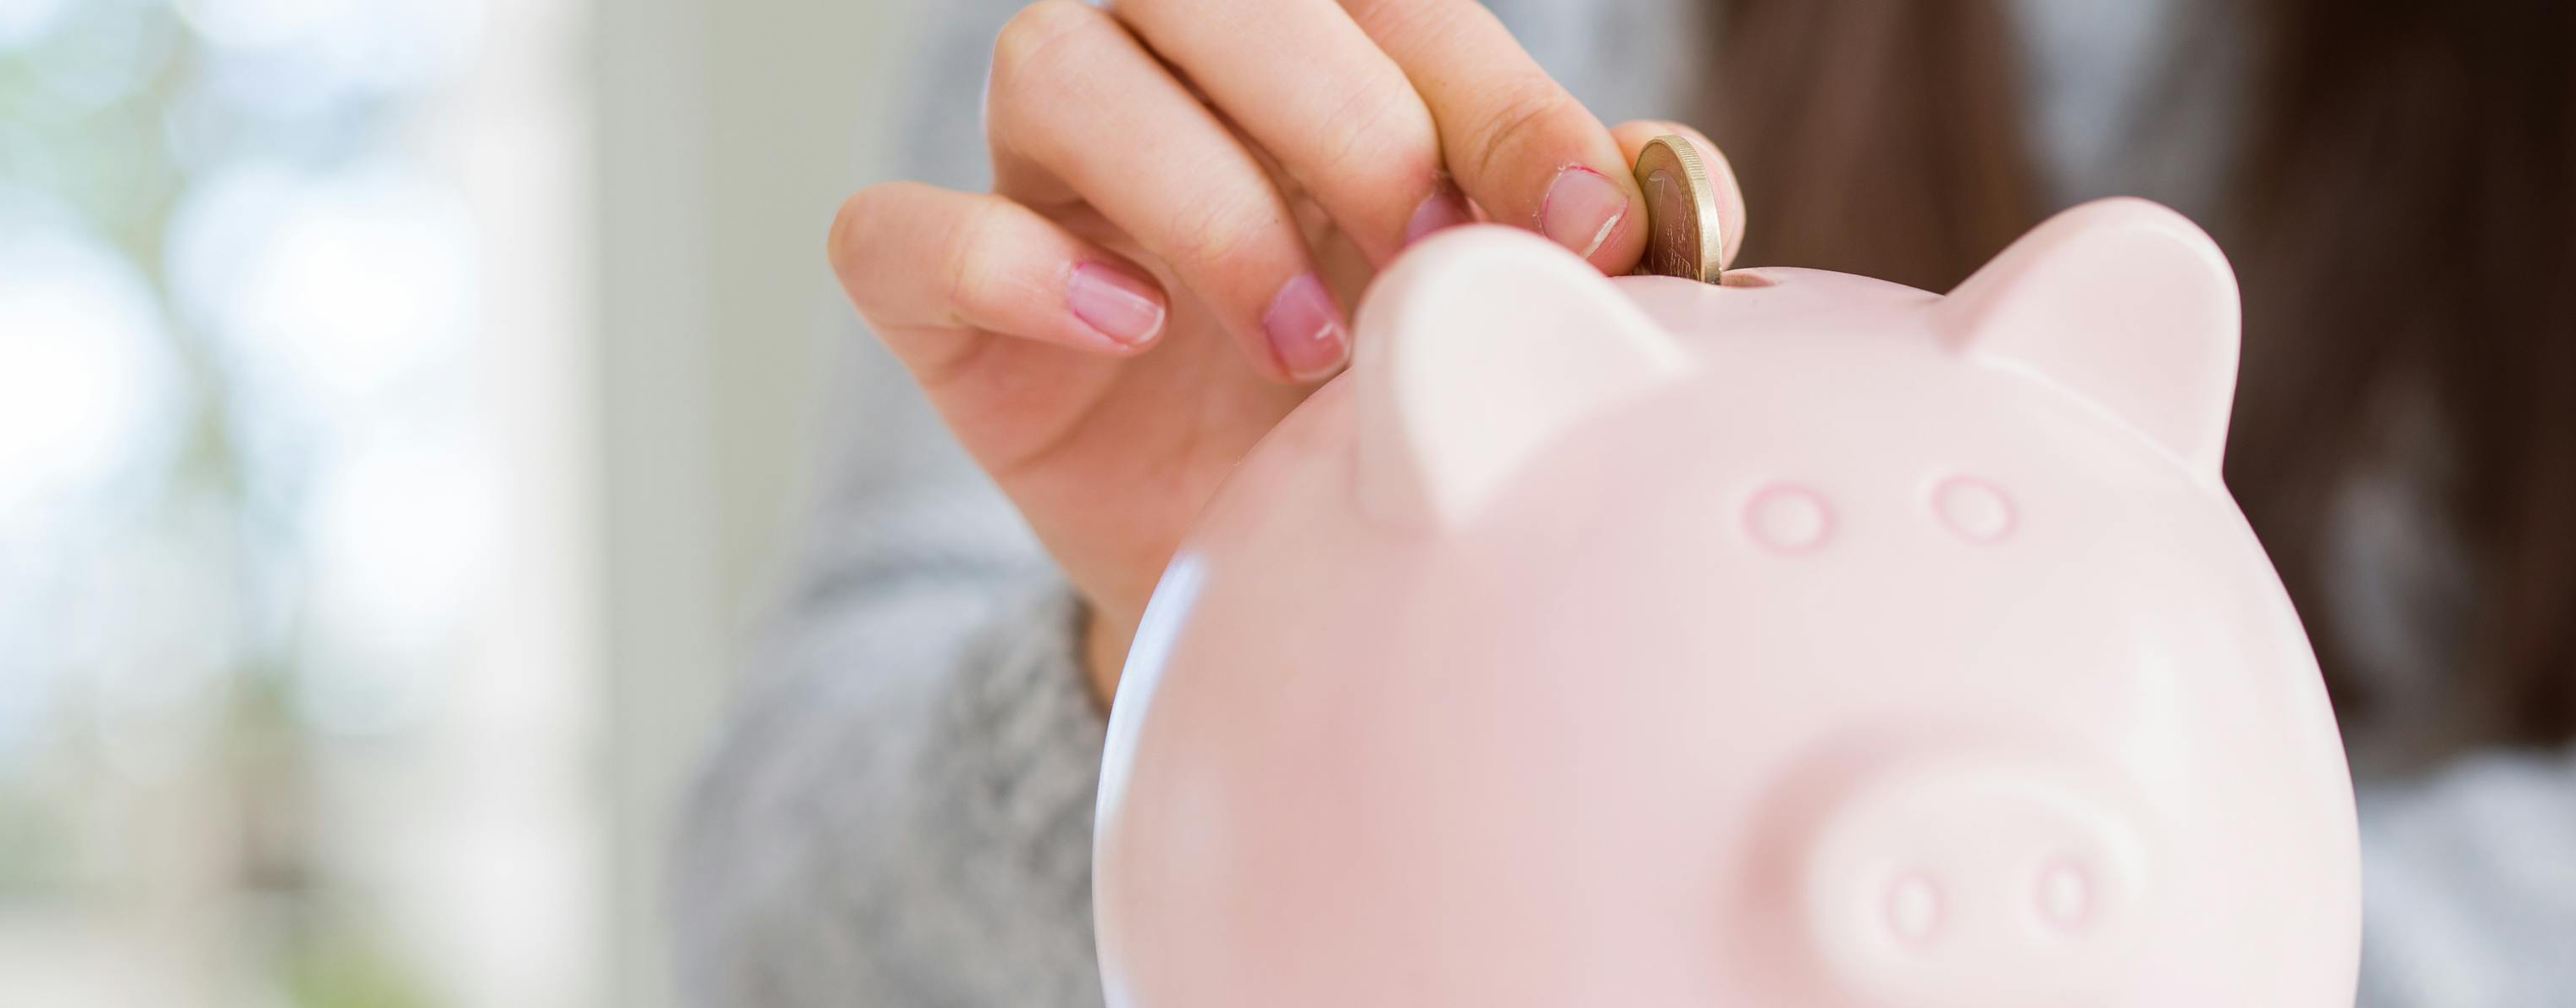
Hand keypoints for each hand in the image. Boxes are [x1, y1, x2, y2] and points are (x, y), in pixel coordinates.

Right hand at [825, 0, 1745, 695]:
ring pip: (1056, 63)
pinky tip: (1132, 333)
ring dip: (1203, 195)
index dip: (1493, 98)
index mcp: (1315, 52)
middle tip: (1429, 258)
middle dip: (1343, 113)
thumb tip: (1675, 189)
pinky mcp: (939, 309)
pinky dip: (1009, 265)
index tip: (1587, 226)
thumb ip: (1580, 231)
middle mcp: (1161, 76)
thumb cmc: (1387, 413)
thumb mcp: (1498, 322)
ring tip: (1307, 347)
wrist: (1269, 586)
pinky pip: (900, 231)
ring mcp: (1038, 182)